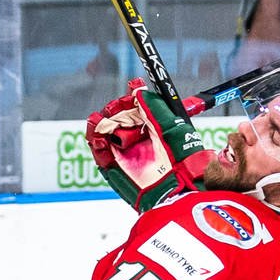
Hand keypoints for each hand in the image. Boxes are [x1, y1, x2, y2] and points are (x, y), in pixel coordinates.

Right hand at [86, 79, 211, 211]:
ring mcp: (124, 154)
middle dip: (115, 111)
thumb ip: (155, 108)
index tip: (131, 92)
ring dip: (102, 124)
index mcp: (152, 130)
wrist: (178, 187)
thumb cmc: (182, 160)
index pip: (134, 109)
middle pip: (116, 117)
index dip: (130, 100)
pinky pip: (99, 152)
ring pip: (103, 132)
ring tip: (106, 124)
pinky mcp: (114, 168)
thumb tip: (139, 92)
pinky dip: (97, 143)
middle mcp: (137, 141)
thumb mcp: (172, 126)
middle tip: (117, 110)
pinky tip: (101, 139)